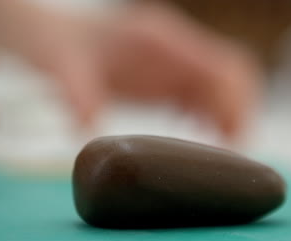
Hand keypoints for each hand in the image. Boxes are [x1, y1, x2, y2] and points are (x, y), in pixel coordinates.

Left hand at [24, 2, 261, 140]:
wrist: (52, 36)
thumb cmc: (58, 45)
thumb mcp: (62, 67)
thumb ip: (78, 94)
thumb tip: (88, 132)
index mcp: (160, 41)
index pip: (219, 66)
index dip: (236, 102)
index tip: (234, 141)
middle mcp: (174, 49)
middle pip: (230, 76)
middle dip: (238, 113)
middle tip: (229, 154)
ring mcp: (172, 62)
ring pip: (221, 87)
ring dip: (226, 118)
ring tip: (216, 153)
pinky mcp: (165, 77)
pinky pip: (200, 96)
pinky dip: (207, 117)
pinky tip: (194, 137)